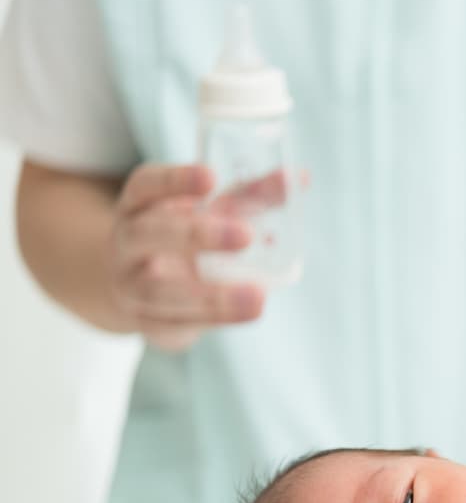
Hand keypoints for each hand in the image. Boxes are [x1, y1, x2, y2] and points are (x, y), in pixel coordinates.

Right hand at [106, 163, 269, 350]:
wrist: (137, 288)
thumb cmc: (185, 238)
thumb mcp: (211, 213)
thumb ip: (251, 196)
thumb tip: (300, 177)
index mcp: (141, 205)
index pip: (146, 184)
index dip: (175, 180)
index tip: (211, 177)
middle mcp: (129, 242)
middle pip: (149, 233)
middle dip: (196, 234)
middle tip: (246, 235)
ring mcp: (131, 284)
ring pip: (159, 290)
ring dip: (210, 295)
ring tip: (257, 297)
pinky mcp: (147, 321)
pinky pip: (171, 325)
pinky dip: (211, 321)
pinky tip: (245, 315)